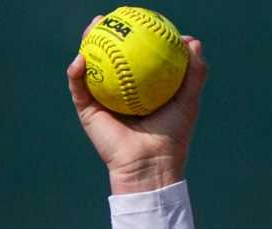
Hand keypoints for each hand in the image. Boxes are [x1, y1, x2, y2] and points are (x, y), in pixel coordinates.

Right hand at [66, 23, 207, 193]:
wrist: (150, 166)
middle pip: (108, 55)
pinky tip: (81, 59)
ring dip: (86, 43)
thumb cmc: (172, 137)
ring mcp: (101, 100)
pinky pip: (78, 86)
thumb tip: (192, 41)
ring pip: (88, 65)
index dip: (133, 36)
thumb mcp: (188, 102)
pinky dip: (77, 72)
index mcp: (139, 88)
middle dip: (105, 33)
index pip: (134, 55)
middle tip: (109, 17)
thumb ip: (194, 73)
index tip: (137, 19)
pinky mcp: (87, 111)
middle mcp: (118, 91)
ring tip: (92, 27)